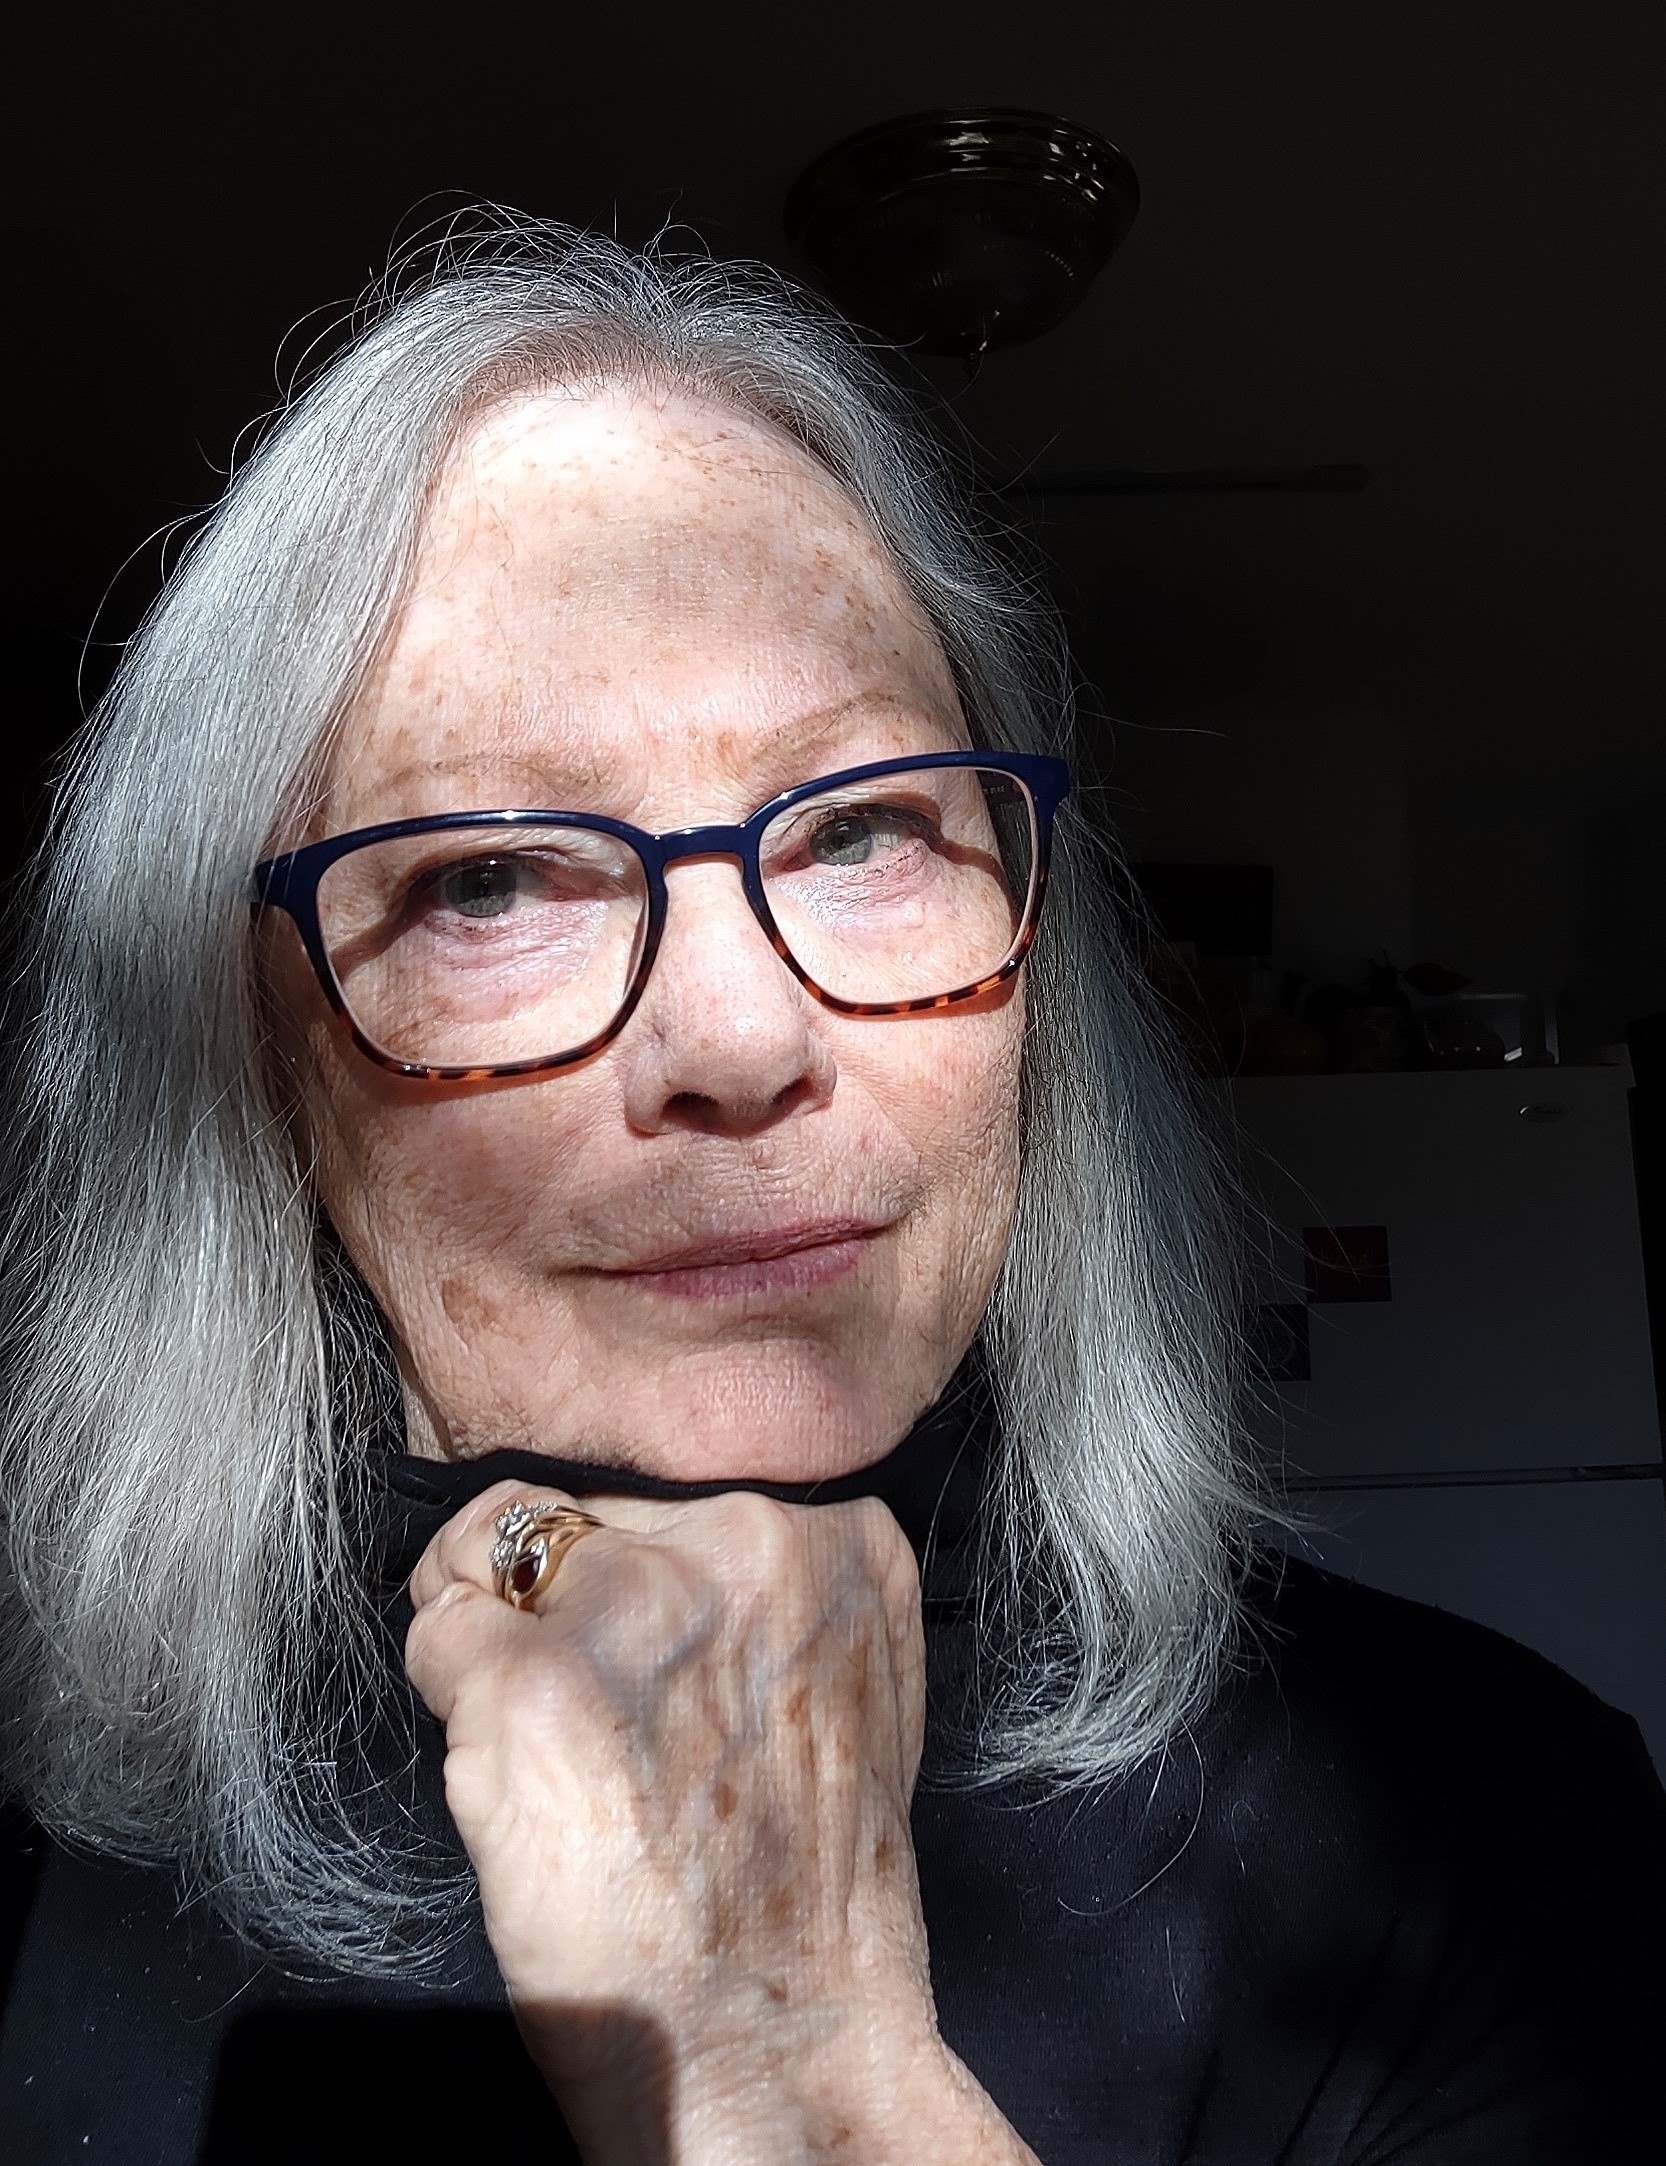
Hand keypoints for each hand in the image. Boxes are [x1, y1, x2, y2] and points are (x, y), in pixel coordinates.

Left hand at [403, 1477, 941, 2133]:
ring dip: (496, 1643)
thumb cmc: (806, 1895)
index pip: (666, 1491)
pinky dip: (450, 1707)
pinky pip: (437, 1633)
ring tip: (566, 1756)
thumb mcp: (845, 1688)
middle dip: (559, 1601)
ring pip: (491, 1554)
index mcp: (838, 1541)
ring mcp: (634, 1608)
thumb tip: (648, 1544)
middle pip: (576, 1512)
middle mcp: (743, 1546)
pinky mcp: (531, 1680)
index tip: (633, 1650)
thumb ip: (773, 1594)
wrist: (775, 2047)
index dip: (624, 1576)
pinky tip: (521, 1786)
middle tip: (602, 1725)